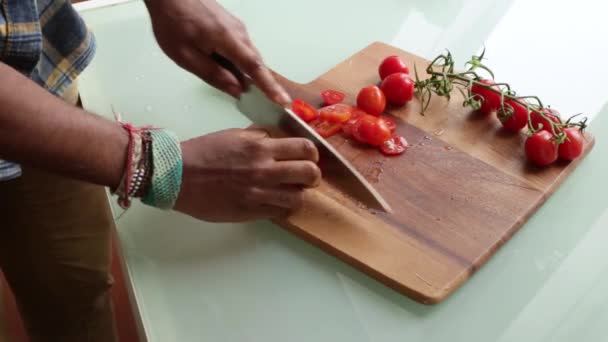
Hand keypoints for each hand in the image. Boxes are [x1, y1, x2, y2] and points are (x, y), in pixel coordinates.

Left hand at [145, 0, 290, 103]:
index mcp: (228, 40)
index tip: (283, 100)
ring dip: (246, 72)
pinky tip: (224, 67)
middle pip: (255, 63)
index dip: (269, 87)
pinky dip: (239, 62)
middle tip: (262, 101)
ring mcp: (236, 27)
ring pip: (248, 55)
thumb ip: (213, 74)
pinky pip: (241, 48)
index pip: (255, 68)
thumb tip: (236, 90)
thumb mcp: (186, 56)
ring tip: (232, 83)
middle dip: (261, 83)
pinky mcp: (230, 25)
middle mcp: (238, 32)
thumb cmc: (173, 22)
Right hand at [174, 128, 320, 221]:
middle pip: (309, 174)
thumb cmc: (203, 152)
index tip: (309, 157)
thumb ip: (259, 138)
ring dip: (298, 194)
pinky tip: (275, 202)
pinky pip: (279, 212)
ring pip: (298, 198)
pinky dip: (282, 208)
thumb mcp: (234, 135)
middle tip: (306, 177)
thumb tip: (277, 140)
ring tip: (290, 192)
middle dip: (312, 175)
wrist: (177, 175)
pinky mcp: (250, 211)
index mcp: (261, 147)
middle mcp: (264, 169)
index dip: (312, 153)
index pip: (305, 148)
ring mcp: (258, 193)